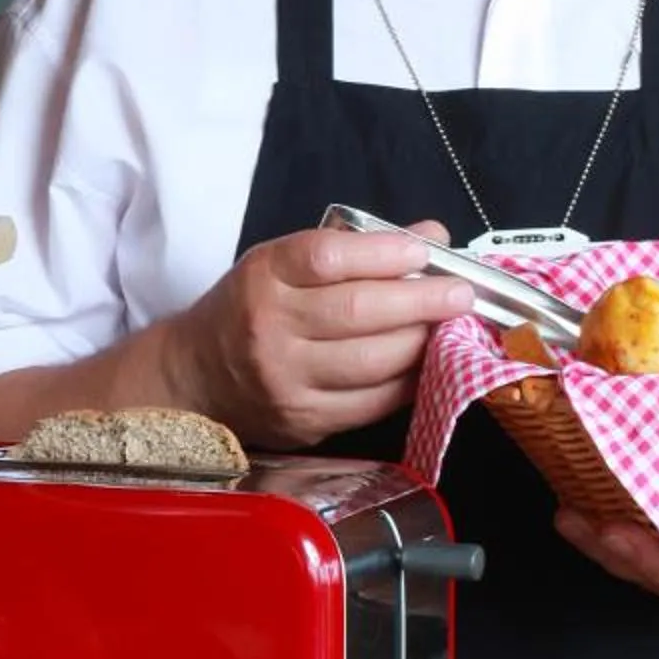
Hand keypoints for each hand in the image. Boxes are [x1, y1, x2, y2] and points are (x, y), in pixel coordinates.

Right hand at [157, 221, 466, 449]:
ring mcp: (287, 379)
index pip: (327, 258)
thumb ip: (351, 252)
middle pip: (357, 311)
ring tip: (452, 325)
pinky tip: (429, 362)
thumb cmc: (249, 309)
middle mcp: (271, 328)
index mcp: (264, 276)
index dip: (382, 253)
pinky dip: (410, 381)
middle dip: (421, 300)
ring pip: (371, 362)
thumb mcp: (281, 264)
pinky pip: (373, 402)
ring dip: (423, 342)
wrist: (196, 376)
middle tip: (462, 292)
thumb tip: (431, 238)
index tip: (424, 249)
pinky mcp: (306, 419)